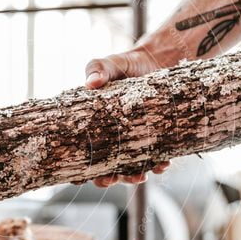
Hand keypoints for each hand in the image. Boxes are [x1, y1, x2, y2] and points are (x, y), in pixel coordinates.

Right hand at [85, 47, 171, 186]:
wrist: (158, 61)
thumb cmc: (126, 66)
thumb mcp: (109, 64)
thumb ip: (97, 68)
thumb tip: (91, 83)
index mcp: (96, 127)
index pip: (84, 154)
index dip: (80, 169)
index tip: (79, 177)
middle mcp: (114, 138)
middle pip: (106, 168)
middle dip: (108, 179)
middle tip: (111, 179)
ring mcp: (135, 140)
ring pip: (131, 168)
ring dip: (133, 177)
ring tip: (139, 177)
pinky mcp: (157, 138)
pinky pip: (157, 157)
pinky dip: (159, 164)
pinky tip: (161, 164)